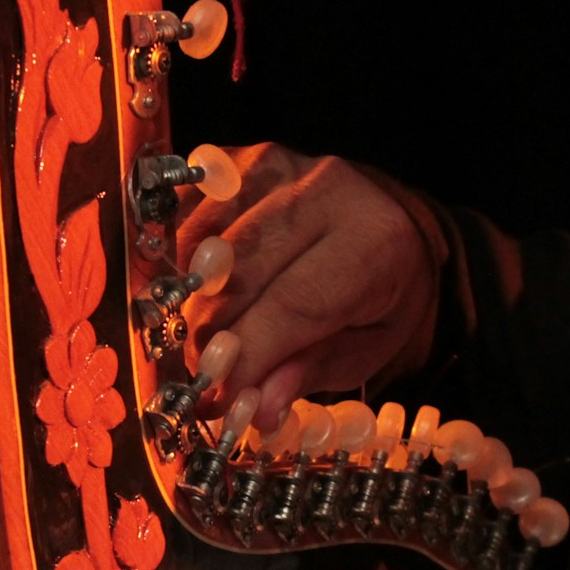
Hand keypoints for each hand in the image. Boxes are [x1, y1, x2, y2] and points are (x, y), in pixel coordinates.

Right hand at [176, 143, 441, 427]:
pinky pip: (189, 205)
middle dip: (211, 333)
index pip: (294, 304)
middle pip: (241, 271)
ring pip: (206, 238)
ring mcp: (279, 166)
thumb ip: (312, 372)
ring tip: (194, 338)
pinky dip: (178, 251)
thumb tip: (256, 411)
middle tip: (200, 376)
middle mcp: (326, 191)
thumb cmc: (380, 293)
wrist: (391, 222)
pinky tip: (185, 287)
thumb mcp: (368, 346)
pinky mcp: (243, 159)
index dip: (248, 355)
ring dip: (189, 296)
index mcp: (374, 243)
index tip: (217, 398)